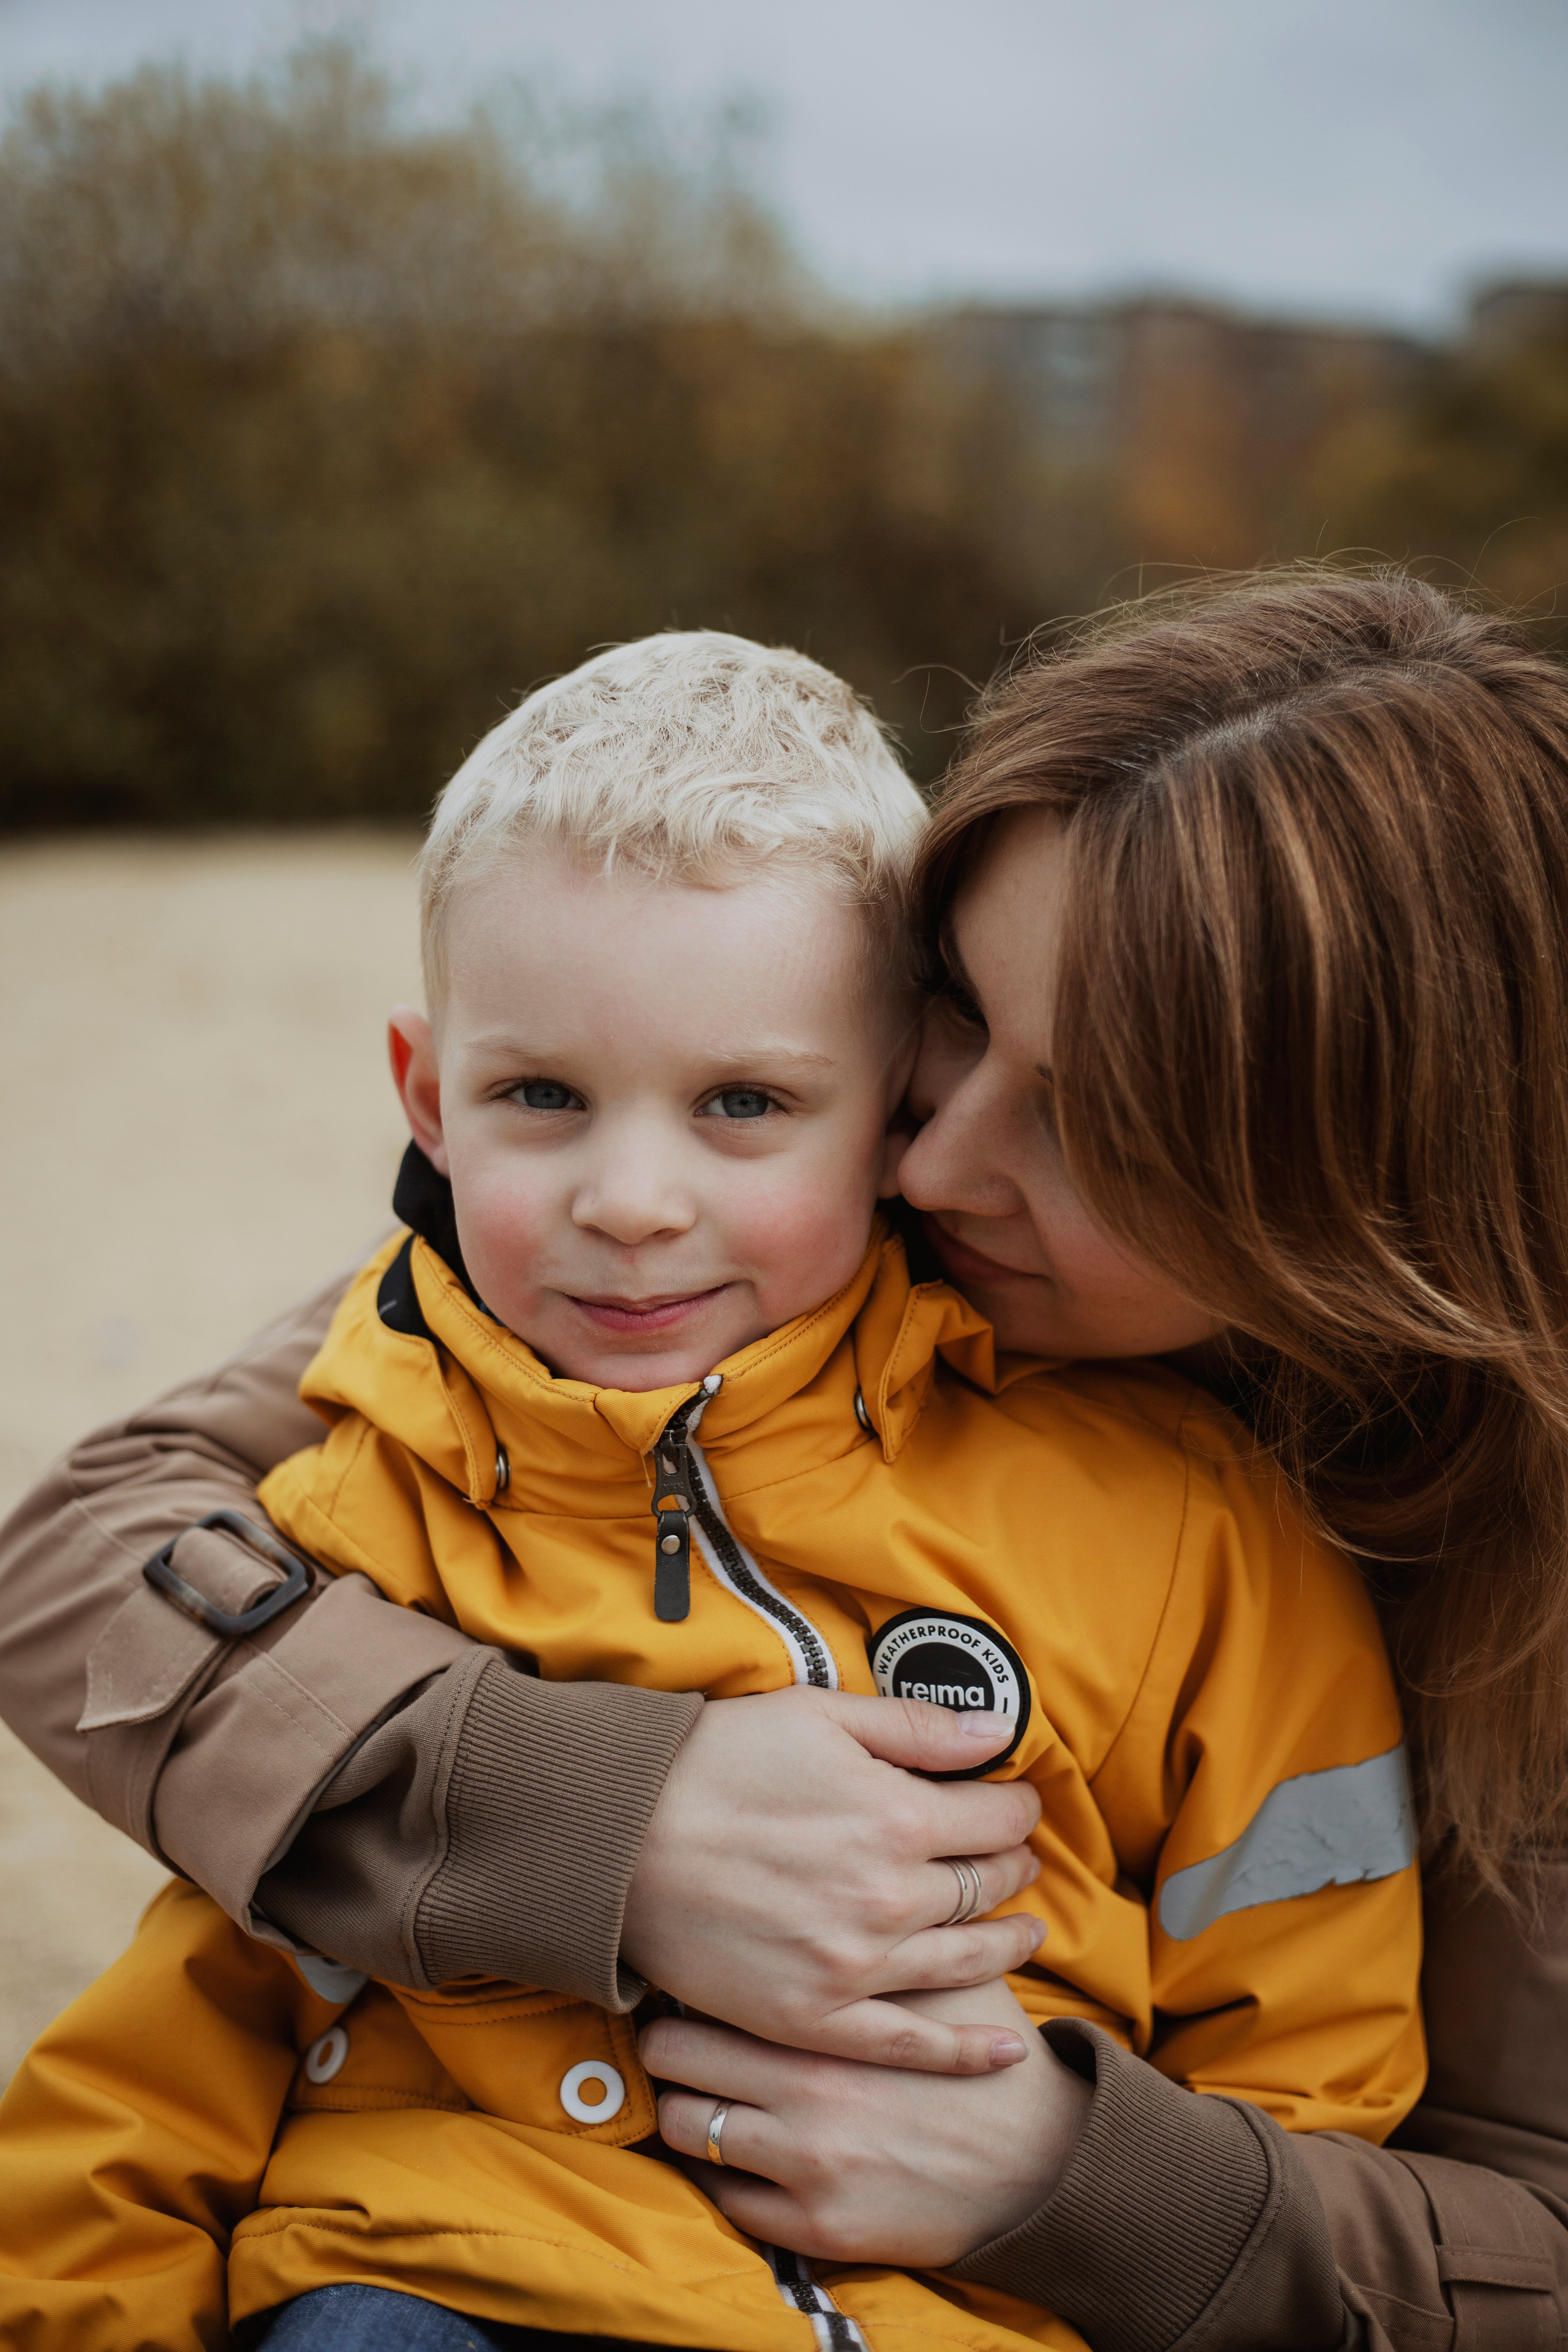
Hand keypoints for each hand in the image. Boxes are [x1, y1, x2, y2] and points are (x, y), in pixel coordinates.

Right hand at [621, 1687, 1043, 2074]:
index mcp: (899, 1817)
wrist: (620, 1837)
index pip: (996, 1818)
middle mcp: (889, 1898)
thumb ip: (916, 1727)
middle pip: (984, 1887)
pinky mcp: (813, 2018)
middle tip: (1014, 1858)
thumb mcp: (820, 1715)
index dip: (1016, 1807)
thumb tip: (1000, 1730)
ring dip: (1005, 1943)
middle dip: (1010, 1867)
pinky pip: (907, 2043)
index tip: (1016, 1802)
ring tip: (1024, 1931)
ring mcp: (853, 1967)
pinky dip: (964, 2050)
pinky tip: (1004, 2048)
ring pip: (962, 1960)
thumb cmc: (716, 1762)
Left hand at [642, 1979, 1093, 2267]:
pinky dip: (723, 2174)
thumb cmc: (985, 2055)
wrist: (1040, 2164)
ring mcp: (804, 2163)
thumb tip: (820, 1882)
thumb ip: (881, 1936)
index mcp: (829, 2020)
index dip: (689, 1975)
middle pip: (672, 2053)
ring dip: (686, 2107)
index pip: (707, 1988)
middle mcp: (805, 2089)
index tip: (692, 1967)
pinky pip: (725, 2199)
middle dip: (669, 2038)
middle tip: (680, 2029)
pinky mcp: (815, 2227)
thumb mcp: (940, 1978)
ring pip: (684, 2128)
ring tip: (702, 2090)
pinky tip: (740, 2150)